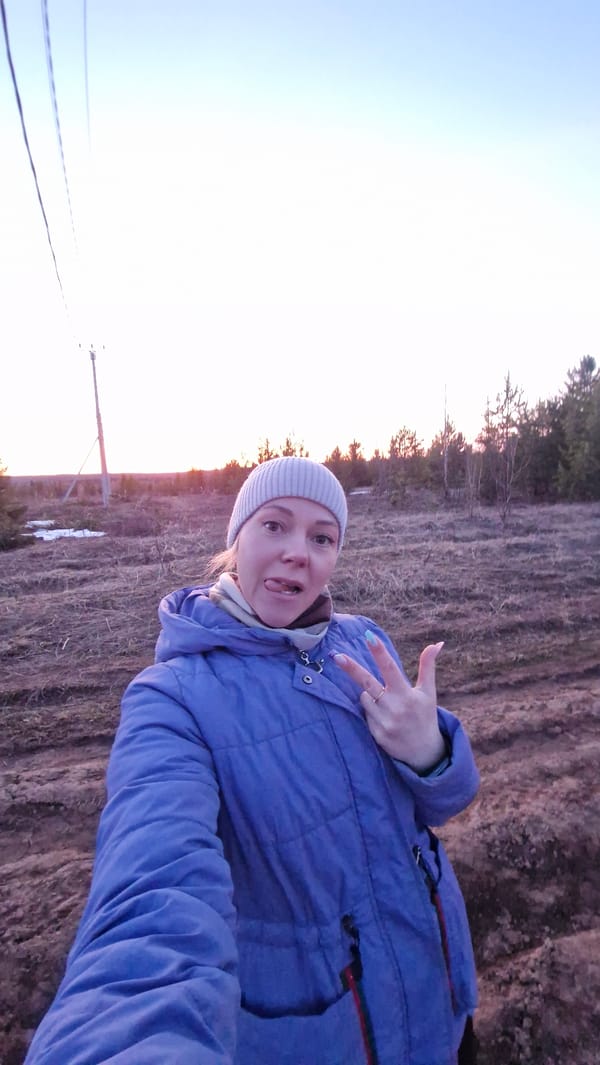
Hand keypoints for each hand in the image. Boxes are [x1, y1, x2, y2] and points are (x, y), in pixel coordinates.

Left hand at [331, 630, 445, 771]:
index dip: (379, 652)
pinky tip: (386, 719)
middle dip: (351, 668)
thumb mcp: (429, 692)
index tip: (368, 636)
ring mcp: (383, 722)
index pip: (390, 669)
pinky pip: (365, 713)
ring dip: (370, 695)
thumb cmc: (425, 716)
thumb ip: (428, 667)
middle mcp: (394, 708)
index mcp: (407, 695)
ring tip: (388, 705)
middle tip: (336, 655)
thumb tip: (437, 643)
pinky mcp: (375, 734)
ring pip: (365, 697)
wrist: (424, 753)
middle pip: (367, 683)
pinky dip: (372, 711)